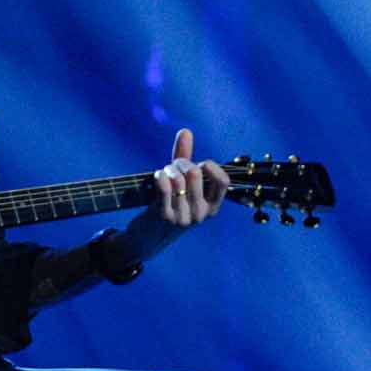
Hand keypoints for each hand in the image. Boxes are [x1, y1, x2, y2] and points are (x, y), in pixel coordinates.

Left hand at [121, 128, 230, 259]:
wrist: (147, 239)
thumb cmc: (168, 206)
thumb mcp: (181, 186)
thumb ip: (185, 157)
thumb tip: (185, 130)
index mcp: (212, 207)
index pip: (223, 180)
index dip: (209, 166)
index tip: (198, 166)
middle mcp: (201, 214)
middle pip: (195, 173)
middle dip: (181, 162)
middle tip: (172, 166)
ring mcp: (184, 217)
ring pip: (178, 178)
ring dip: (167, 170)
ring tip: (162, 173)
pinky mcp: (165, 217)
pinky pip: (165, 187)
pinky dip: (160, 176)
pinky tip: (157, 177)